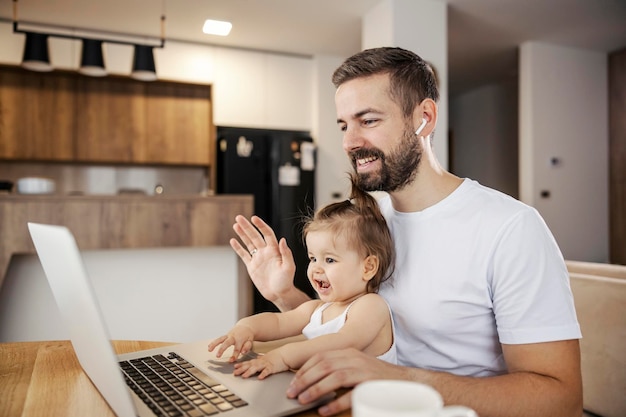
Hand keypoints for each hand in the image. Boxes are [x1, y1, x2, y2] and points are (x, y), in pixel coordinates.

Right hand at [207, 325, 254, 361]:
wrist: (245, 327)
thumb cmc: (247, 336)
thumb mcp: (250, 340)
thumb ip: (247, 346)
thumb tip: (243, 352)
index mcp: (240, 339)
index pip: (237, 348)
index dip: (234, 355)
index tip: (231, 360)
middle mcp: (233, 337)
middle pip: (226, 343)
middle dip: (222, 349)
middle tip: (217, 356)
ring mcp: (228, 335)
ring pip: (220, 339)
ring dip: (214, 344)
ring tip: (209, 350)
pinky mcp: (225, 336)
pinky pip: (218, 339)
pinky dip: (213, 342)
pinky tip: (209, 347)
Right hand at [230, 215, 296, 304]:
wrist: (279, 294)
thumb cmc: (286, 281)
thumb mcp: (289, 267)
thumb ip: (286, 253)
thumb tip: (282, 239)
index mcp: (275, 250)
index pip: (267, 233)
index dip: (261, 225)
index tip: (254, 218)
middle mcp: (265, 252)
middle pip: (255, 236)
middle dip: (247, 227)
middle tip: (239, 217)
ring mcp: (258, 258)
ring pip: (248, 243)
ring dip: (242, 234)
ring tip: (235, 225)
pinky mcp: (252, 266)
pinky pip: (244, 255)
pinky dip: (238, 248)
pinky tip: (233, 240)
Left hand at [233, 350, 288, 378]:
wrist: (286, 354)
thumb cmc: (277, 356)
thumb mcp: (267, 357)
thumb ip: (261, 358)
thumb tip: (257, 358)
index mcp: (260, 360)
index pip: (249, 362)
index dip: (241, 364)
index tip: (235, 367)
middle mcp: (261, 362)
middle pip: (250, 365)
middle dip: (242, 369)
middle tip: (235, 373)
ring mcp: (266, 364)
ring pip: (256, 368)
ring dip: (249, 372)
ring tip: (244, 376)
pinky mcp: (272, 368)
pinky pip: (267, 371)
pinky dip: (263, 374)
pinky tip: (259, 378)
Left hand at [286, 348, 404, 415]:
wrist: (408, 381)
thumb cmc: (378, 378)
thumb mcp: (356, 367)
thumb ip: (339, 368)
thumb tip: (314, 378)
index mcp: (349, 352)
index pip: (321, 356)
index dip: (304, 369)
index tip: (293, 381)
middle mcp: (355, 358)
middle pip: (323, 365)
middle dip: (304, 379)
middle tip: (292, 392)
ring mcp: (364, 370)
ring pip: (334, 377)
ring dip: (315, 389)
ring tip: (303, 400)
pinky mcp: (372, 384)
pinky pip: (350, 394)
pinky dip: (335, 403)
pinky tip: (325, 410)